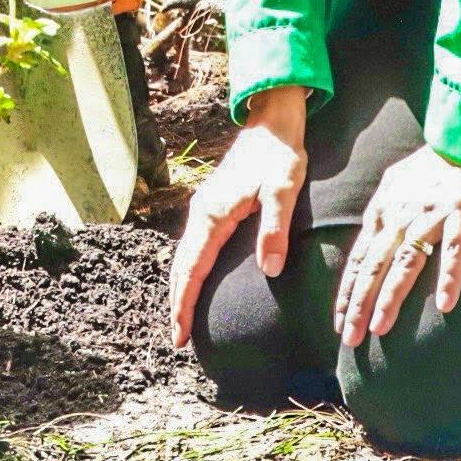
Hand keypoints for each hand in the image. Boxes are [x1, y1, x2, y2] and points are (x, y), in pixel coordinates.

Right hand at [167, 88, 310, 347]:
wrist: (272, 121)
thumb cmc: (280, 156)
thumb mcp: (283, 191)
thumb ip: (274, 229)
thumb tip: (269, 271)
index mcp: (214, 214)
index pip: (192, 269)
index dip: (185, 304)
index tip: (180, 333)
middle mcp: (202, 212)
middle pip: (181, 266)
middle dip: (177, 303)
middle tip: (177, 339)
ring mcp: (205, 208)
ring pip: (184, 256)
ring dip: (181, 287)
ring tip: (182, 317)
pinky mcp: (213, 205)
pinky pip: (193, 246)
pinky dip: (188, 270)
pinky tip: (195, 281)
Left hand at [333, 150, 460, 349]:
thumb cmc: (431, 167)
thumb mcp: (394, 185)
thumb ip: (381, 215)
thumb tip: (365, 245)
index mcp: (382, 210)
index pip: (359, 258)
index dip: (348, 291)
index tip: (338, 321)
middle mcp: (401, 215)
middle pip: (374, 265)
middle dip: (359, 303)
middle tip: (349, 338)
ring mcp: (430, 215)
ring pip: (405, 262)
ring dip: (391, 296)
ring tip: (379, 328)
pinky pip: (454, 250)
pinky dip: (449, 276)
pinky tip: (445, 304)